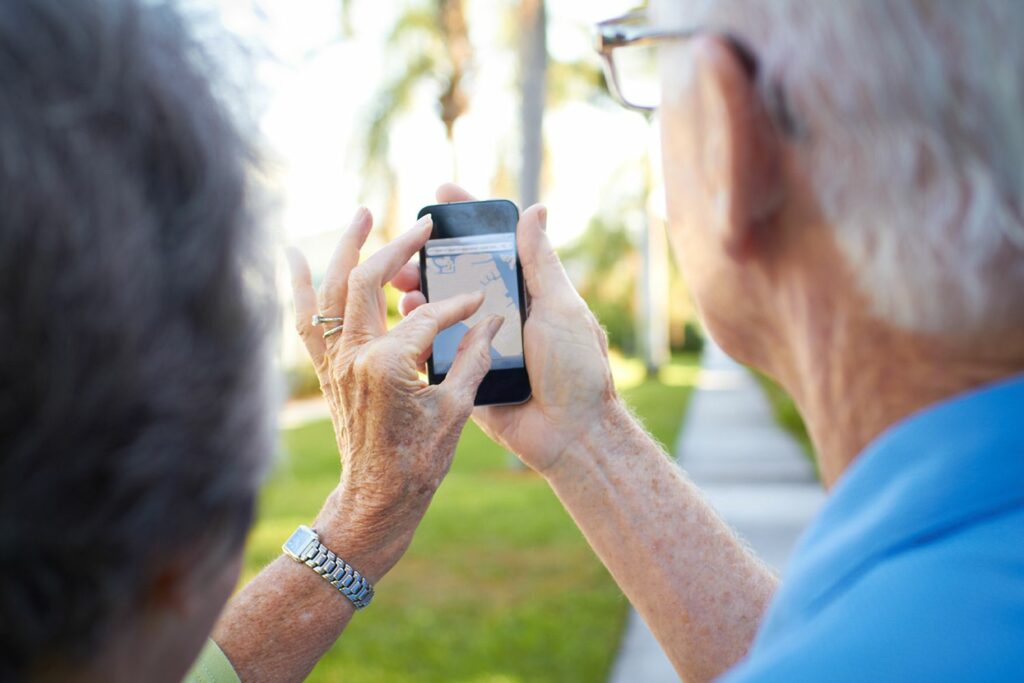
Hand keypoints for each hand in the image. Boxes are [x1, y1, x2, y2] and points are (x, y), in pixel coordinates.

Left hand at [286, 208, 503, 579]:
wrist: (377, 497)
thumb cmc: (419, 461)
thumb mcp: (456, 409)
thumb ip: (473, 357)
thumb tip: (492, 320)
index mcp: (388, 366)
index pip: (427, 316)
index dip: (459, 305)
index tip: (481, 300)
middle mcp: (353, 356)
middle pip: (366, 282)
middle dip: (397, 248)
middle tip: (422, 226)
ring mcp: (334, 361)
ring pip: (331, 289)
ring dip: (345, 248)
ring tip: (362, 214)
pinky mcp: (327, 369)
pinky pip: (305, 319)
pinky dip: (298, 285)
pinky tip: (294, 255)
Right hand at [392, 185, 621, 474]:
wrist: (572, 433)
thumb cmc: (577, 369)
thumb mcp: (560, 307)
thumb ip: (540, 263)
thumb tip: (535, 209)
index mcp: (529, 293)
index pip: (496, 245)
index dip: (469, 218)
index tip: (442, 193)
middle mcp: (503, 314)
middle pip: (460, 276)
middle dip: (430, 258)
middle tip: (404, 247)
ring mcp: (483, 344)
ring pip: (443, 310)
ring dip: (419, 291)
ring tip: (399, 283)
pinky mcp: (467, 374)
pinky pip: (438, 350)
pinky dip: (418, 332)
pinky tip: (403, 317)